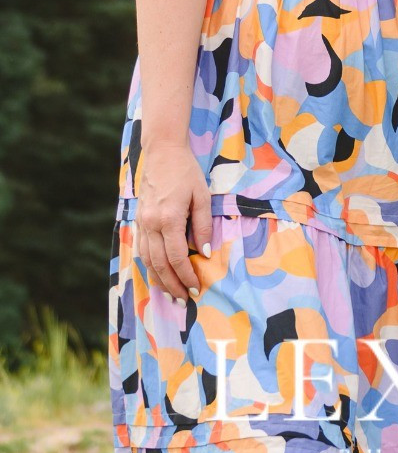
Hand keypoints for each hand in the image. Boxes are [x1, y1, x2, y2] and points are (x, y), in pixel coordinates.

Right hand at [136, 141, 212, 301]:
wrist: (162, 151)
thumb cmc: (186, 171)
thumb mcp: (202, 195)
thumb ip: (203, 225)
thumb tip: (205, 252)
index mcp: (169, 218)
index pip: (177, 257)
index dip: (186, 276)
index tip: (196, 289)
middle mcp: (151, 224)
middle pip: (160, 264)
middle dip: (172, 285)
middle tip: (184, 300)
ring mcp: (142, 222)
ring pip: (147, 260)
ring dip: (159, 280)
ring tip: (171, 295)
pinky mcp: (138, 220)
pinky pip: (141, 249)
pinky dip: (149, 266)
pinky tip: (157, 275)